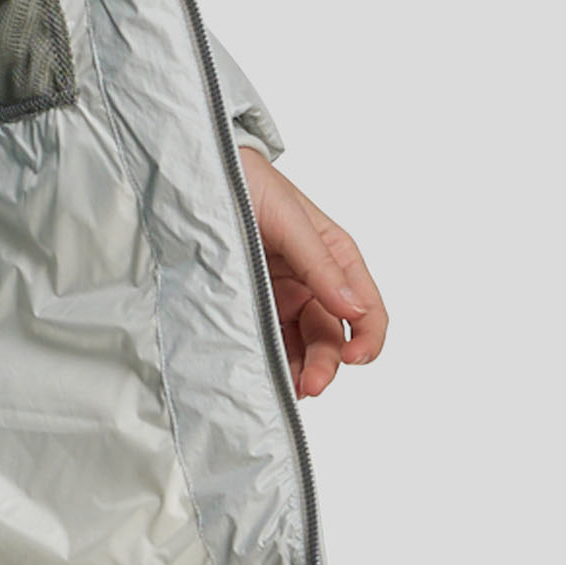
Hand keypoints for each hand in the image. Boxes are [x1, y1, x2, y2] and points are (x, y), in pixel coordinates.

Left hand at [240, 148, 387, 401]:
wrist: (198, 174)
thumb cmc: (249, 183)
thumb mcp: (289, 220)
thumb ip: (319, 264)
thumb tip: (353, 308)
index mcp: (335, 257)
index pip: (366, 308)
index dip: (368, 337)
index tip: (353, 357)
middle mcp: (314, 281)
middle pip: (332, 336)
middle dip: (327, 364)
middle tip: (310, 387)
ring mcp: (283, 296)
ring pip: (303, 346)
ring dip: (302, 370)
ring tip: (290, 390)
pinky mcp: (252, 305)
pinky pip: (272, 341)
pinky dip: (276, 362)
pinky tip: (271, 376)